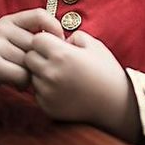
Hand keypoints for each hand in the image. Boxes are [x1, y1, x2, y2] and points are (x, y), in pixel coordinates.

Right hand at [0, 8, 63, 110]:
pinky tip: (14, 84)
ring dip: (31, 75)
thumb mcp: (9, 43)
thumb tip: (65, 43)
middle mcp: (1, 29)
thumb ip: (30, 39)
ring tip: (20, 78)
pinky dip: (22, 84)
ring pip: (31, 62)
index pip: (40, 15)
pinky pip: (21, 75)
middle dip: (41, 62)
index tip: (60, 47)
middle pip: (38, 44)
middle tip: (34, 72)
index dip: (55, 30)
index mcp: (8, 21)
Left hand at [25, 30, 139, 142]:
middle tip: (56, 60)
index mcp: (62, 54)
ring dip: (41, 73)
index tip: (56, 45)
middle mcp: (51, 73)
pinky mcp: (47, 107)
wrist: (116, 105)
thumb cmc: (107, 72)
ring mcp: (48, 92)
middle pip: (29, 57)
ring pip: (32, 76)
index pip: (36, 40)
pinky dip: (46, 90)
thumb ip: (73, 37)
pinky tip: (63, 89)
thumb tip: (59, 40)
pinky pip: (37, 93)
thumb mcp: (94, 46)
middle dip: (39, 55)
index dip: (46, 40)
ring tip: (62, 76)